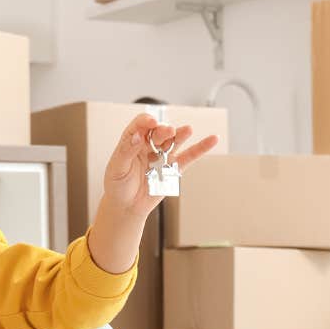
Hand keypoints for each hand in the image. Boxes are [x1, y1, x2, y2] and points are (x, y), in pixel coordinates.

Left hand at [99, 112, 219, 221]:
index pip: (140, 125)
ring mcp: (162, 155)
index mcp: (131, 142)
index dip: (146, 121)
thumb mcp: (117, 168)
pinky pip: (189, 157)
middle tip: (168, 131)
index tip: (151, 122)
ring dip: (181, 134)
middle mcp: (148, 145)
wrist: (127, 207)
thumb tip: (136, 137)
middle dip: (164, 130)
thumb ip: (126, 151)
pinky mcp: (173, 168)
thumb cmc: (117, 186)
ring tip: (188, 130)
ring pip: (174, 141)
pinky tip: (212, 139)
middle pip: (159, 132)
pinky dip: (201, 148)